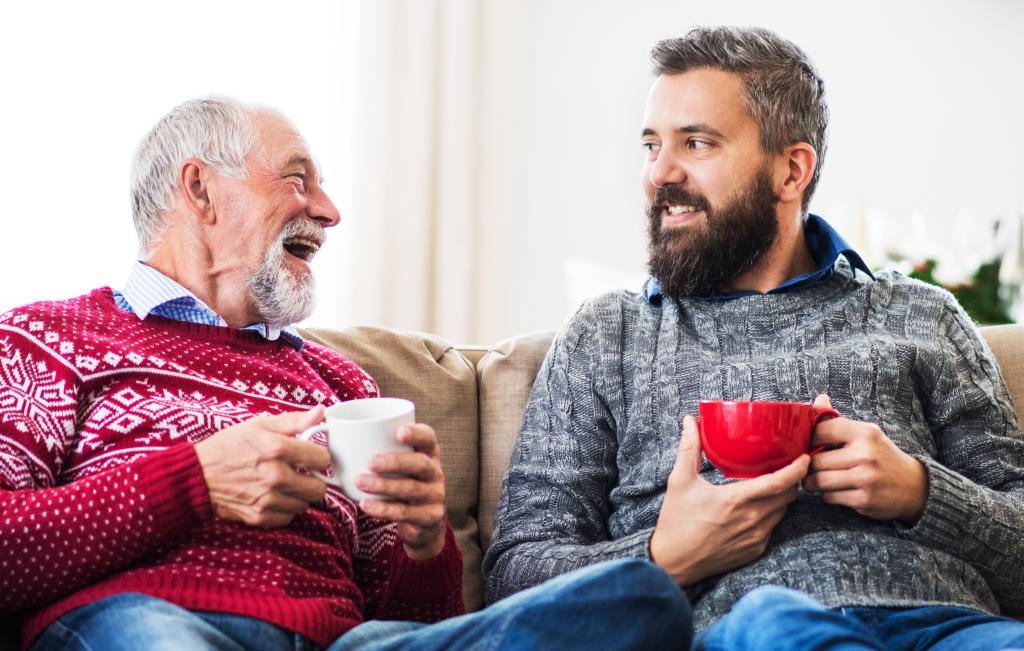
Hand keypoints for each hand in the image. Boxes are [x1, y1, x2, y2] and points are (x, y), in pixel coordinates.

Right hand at [194, 406, 330, 527]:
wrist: (196, 475)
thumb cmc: (228, 446)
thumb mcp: (259, 425)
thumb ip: (294, 421)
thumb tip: (321, 412)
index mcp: (277, 449)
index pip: (322, 459)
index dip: (319, 456)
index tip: (312, 456)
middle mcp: (275, 476)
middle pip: (319, 489)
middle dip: (313, 480)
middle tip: (302, 473)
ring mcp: (267, 500)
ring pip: (304, 505)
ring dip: (298, 495)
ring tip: (284, 484)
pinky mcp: (259, 517)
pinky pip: (288, 517)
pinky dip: (284, 508)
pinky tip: (273, 496)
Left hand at [355, 424, 446, 560]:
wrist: (420, 522)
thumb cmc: (399, 482)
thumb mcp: (395, 464)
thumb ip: (372, 446)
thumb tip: (328, 429)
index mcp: (428, 452)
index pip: (428, 438)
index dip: (417, 433)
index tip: (398, 431)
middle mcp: (435, 472)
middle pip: (421, 463)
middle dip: (396, 462)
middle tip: (371, 462)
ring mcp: (435, 495)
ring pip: (411, 488)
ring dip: (384, 485)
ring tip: (360, 482)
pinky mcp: (429, 517)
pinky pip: (405, 512)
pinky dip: (384, 509)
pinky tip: (365, 504)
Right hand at [650, 415, 808, 585]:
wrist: (673, 562)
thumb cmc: (676, 521)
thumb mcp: (679, 481)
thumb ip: (689, 448)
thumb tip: (690, 421)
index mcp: (736, 500)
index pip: (779, 483)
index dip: (797, 469)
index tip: (804, 457)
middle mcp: (751, 520)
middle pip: (788, 496)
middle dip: (791, 480)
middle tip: (785, 466)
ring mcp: (756, 538)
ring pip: (782, 512)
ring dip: (781, 497)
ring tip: (771, 485)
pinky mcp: (755, 550)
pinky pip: (773, 528)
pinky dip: (770, 515)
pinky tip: (757, 507)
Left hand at [802, 394, 927, 522]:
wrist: (915, 487)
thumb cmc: (881, 456)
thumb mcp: (865, 433)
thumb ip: (837, 419)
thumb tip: (819, 398)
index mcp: (864, 433)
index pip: (820, 430)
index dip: (808, 439)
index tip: (810, 445)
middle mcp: (865, 454)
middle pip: (815, 460)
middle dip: (807, 466)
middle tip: (808, 467)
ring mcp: (865, 478)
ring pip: (819, 481)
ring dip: (812, 483)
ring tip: (815, 480)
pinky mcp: (864, 499)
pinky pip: (829, 497)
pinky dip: (827, 495)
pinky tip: (834, 491)